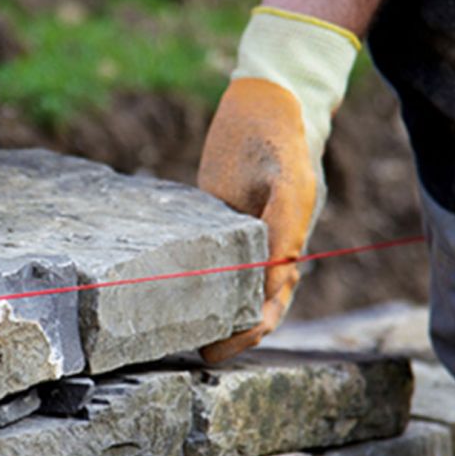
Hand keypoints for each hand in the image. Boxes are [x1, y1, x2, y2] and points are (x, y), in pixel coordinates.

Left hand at [198, 7, 358, 362]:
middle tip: (196, 352)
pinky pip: (205, 259)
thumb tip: (274, 281)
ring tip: (176, 333)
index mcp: (286, 249)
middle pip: (247, 307)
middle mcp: (264, 250)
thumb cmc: (283, 142)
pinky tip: (164, 291)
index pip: (271, 305)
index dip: (250, 333)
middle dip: (227, 334)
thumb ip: (284, 231)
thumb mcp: (289, 184)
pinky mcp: (214, 222)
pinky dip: (191, 278)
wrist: (266, 103)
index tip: (220, 351)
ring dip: (207, 312)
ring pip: (225, 287)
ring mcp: (238, 238)